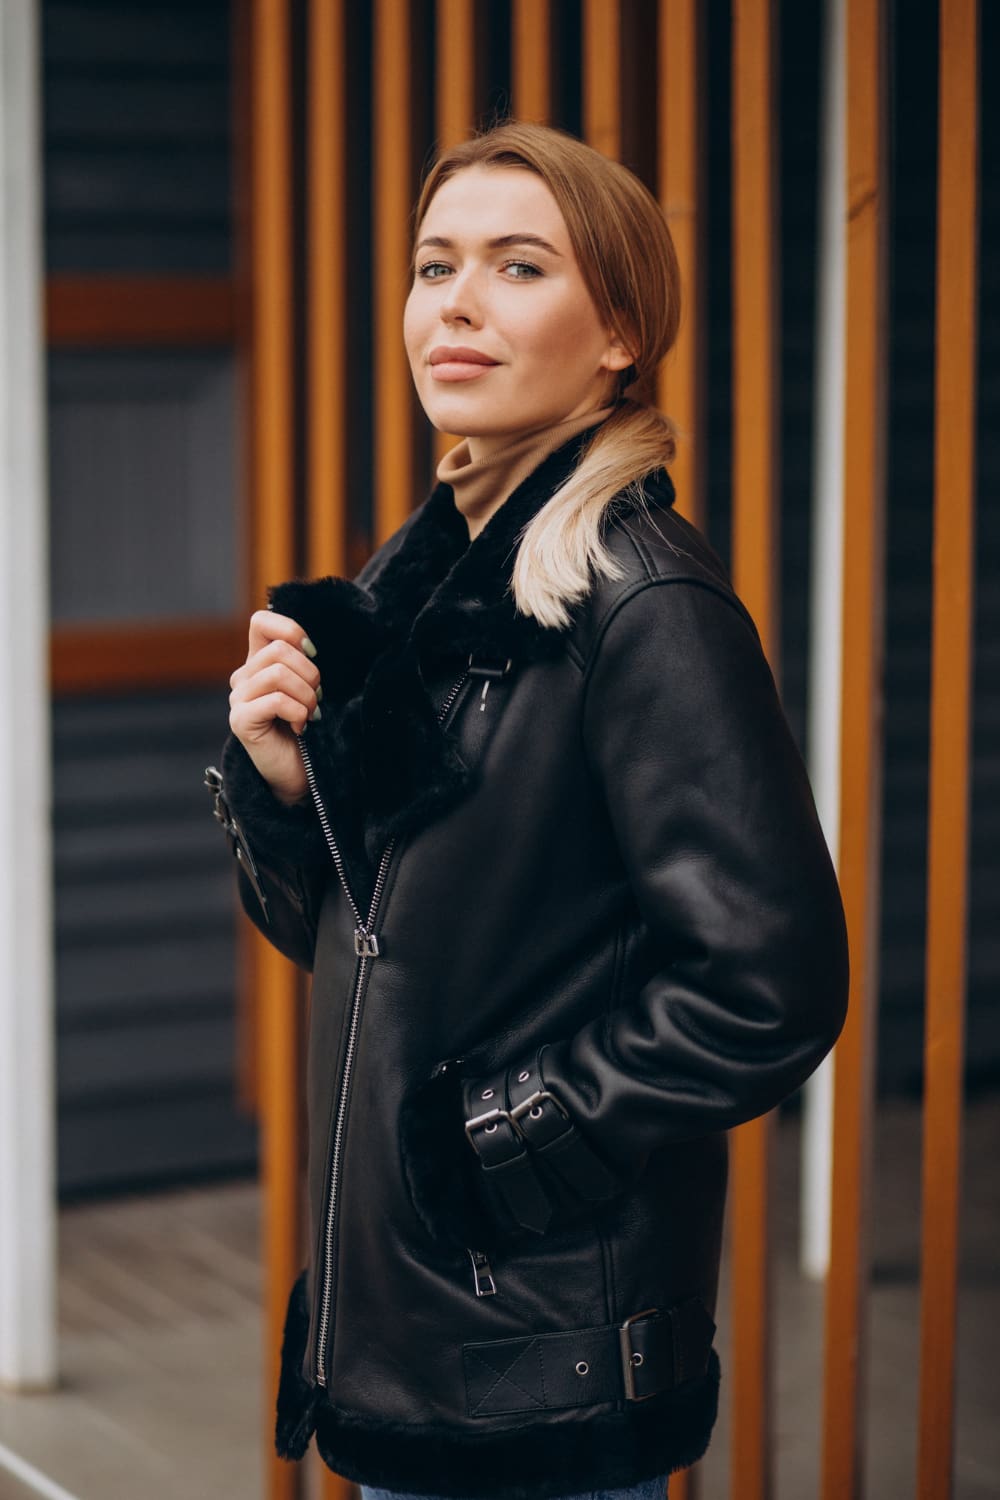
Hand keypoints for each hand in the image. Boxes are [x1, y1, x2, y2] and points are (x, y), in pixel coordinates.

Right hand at [228, 610, 320, 804]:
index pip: (261, 621)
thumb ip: (303, 663)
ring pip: (277, 673)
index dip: (290, 630)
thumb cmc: (308, 728)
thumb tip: (309, 646)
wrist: (299, 773)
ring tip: (310, 713)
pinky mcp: (241, 721)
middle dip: (310, 673)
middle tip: (317, 698)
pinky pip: (276, 700)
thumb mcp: (308, 687)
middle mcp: (243, 677)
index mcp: (258, 663)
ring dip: (306, 695)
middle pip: (279, 650)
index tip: (311, 654)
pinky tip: (300, 726)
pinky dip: (298, 712)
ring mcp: (238, 699)